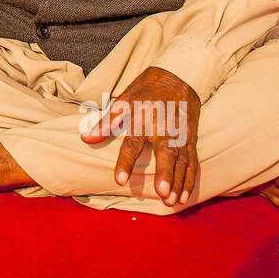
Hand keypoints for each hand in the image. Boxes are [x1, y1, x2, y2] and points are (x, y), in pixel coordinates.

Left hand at [80, 66, 200, 206]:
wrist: (178, 75)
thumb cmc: (146, 91)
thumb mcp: (123, 101)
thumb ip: (106, 122)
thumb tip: (86, 138)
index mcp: (144, 118)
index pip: (132, 143)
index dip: (125, 161)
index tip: (119, 180)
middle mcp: (165, 128)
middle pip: (166, 152)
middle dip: (165, 173)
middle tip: (162, 193)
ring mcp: (181, 134)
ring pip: (182, 160)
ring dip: (179, 182)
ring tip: (172, 201)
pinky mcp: (191, 138)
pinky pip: (192, 161)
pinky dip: (190, 179)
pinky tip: (185, 196)